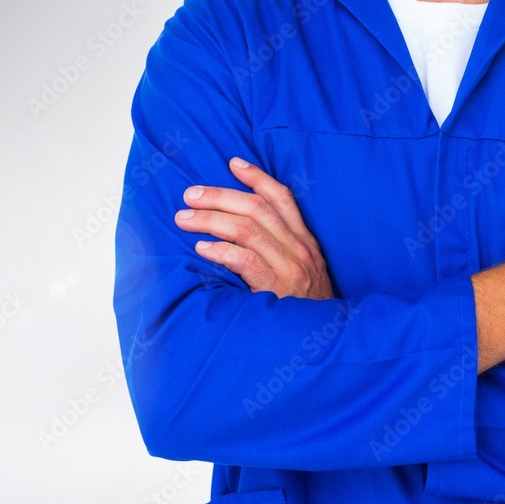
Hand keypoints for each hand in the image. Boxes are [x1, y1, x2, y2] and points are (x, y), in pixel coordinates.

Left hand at [175, 157, 333, 299]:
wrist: (320, 340)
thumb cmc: (304, 308)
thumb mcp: (304, 273)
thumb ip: (282, 251)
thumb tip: (242, 230)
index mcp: (306, 242)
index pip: (282, 198)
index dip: (257, 177)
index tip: (232, 162)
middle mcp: (300, 250)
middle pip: (257, 208)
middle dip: (219, 196)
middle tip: (190, 195)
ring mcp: (290, 268)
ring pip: (247, 230)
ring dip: (210, 220)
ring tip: (184, 219)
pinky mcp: (277, 289)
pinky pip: (245, 260)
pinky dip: (221, 250)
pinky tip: (201, 248)